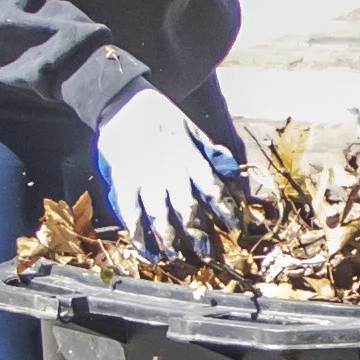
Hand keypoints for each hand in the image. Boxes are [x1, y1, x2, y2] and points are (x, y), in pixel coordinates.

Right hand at [93, 87, 241, 253]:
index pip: (213, 189)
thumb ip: (211, 151)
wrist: (124, 102)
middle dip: (198, 235)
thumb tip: (233, 169)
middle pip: (187, 210)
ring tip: (177, 258)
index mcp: (189, 159)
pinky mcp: (124, 183)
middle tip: (206, 254)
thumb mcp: (193, 129)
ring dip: (170, 241)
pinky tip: (146, 251)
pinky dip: (139, 235)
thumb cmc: (161, 116)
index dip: (226, 211)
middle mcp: (169, 172)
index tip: (236, 228)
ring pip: (160, 217)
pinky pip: (131, 215)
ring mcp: (145, 179)